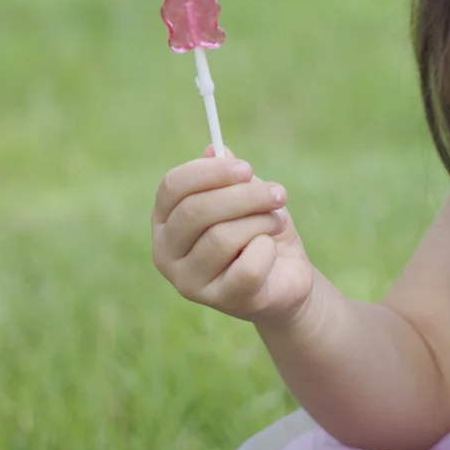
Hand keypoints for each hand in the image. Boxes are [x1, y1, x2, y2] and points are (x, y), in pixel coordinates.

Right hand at [152, 148, 314, 325]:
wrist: (285, 274)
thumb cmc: (257, 228)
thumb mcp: (245, 194)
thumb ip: (228, 174)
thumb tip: (216, 149)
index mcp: (165, 219)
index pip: (172, 187)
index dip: (209, 172)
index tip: (246, 168)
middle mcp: (166, 252)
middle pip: (195, 211)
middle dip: (244, 196)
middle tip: (278, 193)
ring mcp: (188, 282)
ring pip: (222, 237)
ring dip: (261, 222)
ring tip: (277, 221)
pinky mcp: (219, 300)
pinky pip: (247, 266)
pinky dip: (267, 249)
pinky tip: (271, 250)